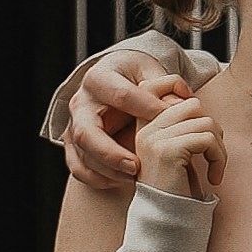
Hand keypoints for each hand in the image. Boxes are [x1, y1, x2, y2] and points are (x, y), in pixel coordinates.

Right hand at [61, 42, 191, 193]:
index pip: (121, 96)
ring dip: (108, 170)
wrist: (113, 79)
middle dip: (111, 154)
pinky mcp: (73, 144)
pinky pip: (78, 167)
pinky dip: (97, 178)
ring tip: (135, 176)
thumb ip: (165, 86)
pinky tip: (122, 180)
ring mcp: (73, 125)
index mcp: (99, 79)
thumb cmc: (134, 77)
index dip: (146, 110)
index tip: (170, 124)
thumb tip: (178, 106)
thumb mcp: (150, 71)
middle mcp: (81, 103)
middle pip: (86, 133)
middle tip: (136, 167)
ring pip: (82, 155)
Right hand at [129, 84, 221, 201]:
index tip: (200, 125)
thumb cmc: (176, 191)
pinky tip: (214, 178)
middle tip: (212, 156)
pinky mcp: (169, 151)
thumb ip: (179, 126)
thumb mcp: (176, 152)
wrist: (167, 223)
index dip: (182, 92)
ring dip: (218, 148)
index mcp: (143, 127)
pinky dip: (219, 159)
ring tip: (214, 169)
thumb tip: (195, 102)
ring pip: (205, 122)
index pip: (158, 86)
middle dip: (211, 130)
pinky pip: (207, 140)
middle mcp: (145, 130)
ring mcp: (155, 139)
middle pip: (193, 105)